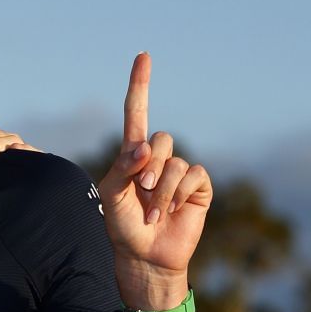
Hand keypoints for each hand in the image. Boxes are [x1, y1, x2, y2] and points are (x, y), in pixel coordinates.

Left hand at [95, 53, 211, 309]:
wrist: (144, 255)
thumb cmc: (122, 225)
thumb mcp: (111, 193)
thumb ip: (123, 166)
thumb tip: (145, 146)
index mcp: (134, 154)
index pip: (138, 112)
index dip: (140, 85)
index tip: (143, 56)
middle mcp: (159, 158)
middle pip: (160, 139)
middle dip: (148, 168)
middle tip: (141, 193)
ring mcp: (181, 172)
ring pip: (175, 161)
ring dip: (161, 190)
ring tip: (153, 212)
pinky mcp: (199, 187)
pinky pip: (193, 175)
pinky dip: (178, 194)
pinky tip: (170, 212)